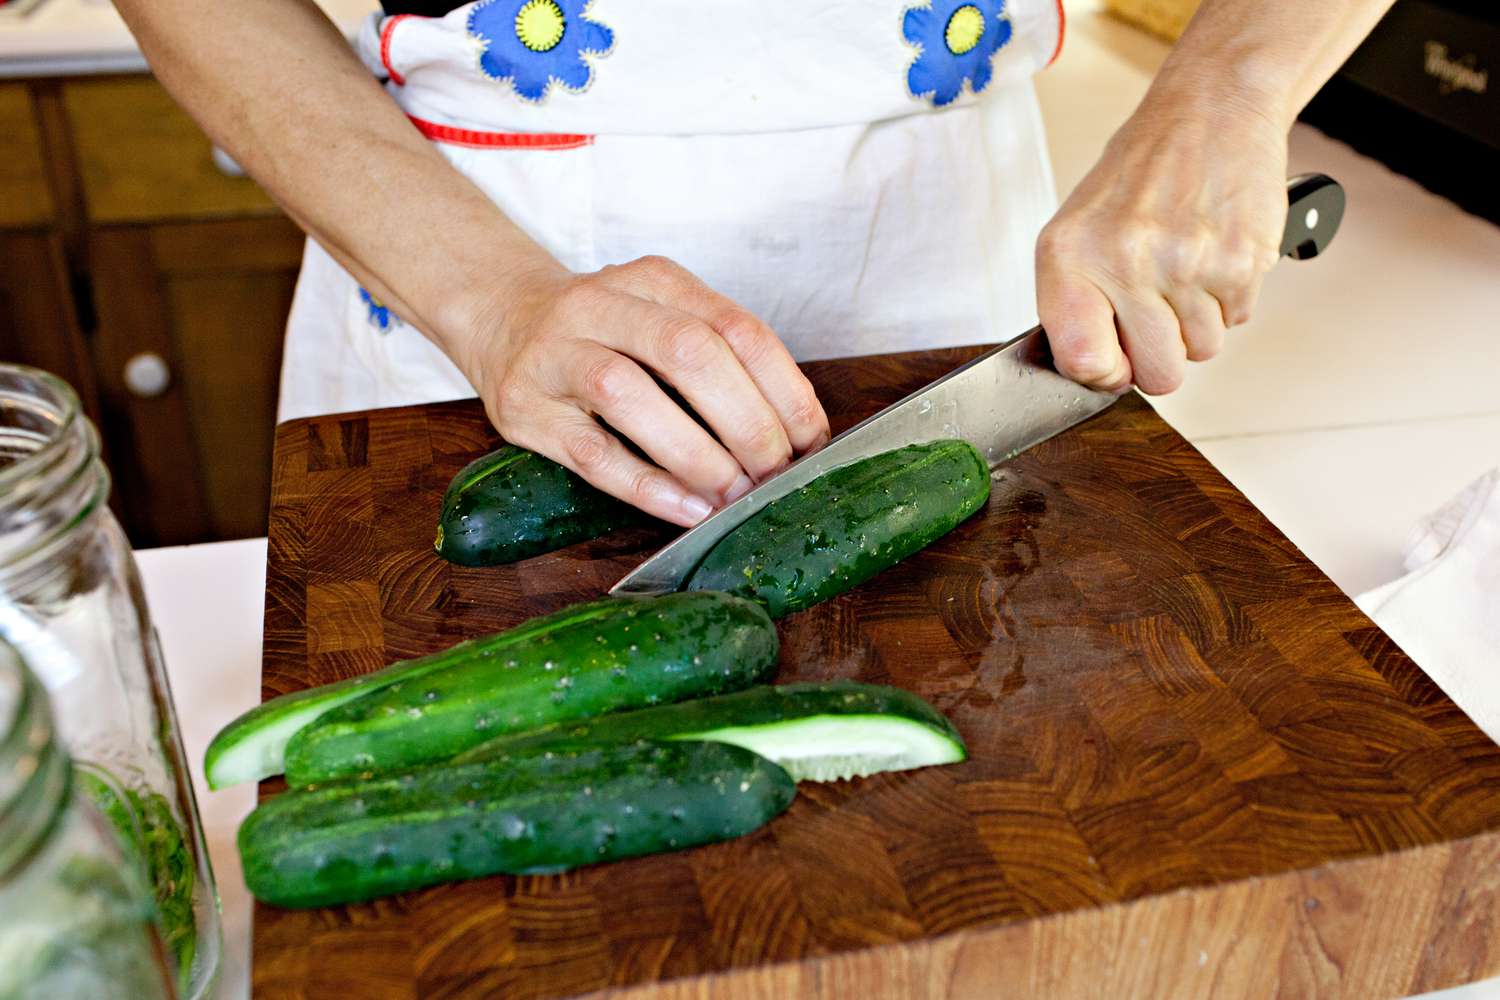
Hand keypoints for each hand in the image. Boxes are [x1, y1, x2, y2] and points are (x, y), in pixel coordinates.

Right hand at [459, 255, 829, 526]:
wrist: (500, 317)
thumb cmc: (604, 332)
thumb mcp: (662, 317)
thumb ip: (720, 359)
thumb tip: (795, 435)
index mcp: (653, 280)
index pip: (735, 327)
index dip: (783, 388)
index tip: (811, 440)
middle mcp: (600, 305)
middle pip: (688, 354)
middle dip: (746, 422)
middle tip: (776, 472)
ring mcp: (555, 355)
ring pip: (630, 397)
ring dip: (697, 453)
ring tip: (735, 494)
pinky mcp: (525, 410)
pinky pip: (591, 452)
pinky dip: (647, 485)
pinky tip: (688, 508)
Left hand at [1036, 87, 1289, 394]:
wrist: (1211, 109)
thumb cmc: (1140, 172)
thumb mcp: (1077, 229)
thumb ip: (1074, 303)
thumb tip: (1093, 372)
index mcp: (1072, 256)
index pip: (1084, 363)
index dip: (1105, 373)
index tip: (1115, 358)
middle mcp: (1126, 262)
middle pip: (1157, 376)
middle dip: (1161, 353)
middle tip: (1158, 309)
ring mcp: (1187, 265)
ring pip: (1202, 351)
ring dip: (1196, 321)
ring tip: (1185, 266)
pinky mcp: (1241, 262)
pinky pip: (1236, 320)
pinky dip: (1228, 297)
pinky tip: (1213, 253)